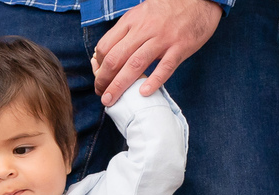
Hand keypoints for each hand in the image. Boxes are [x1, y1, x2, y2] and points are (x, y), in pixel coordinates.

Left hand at [93, 0, 221, 106]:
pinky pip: (165, 67)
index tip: (99, 77)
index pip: (106, 46)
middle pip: (116, 58)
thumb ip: (126, 32)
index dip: (98, 65)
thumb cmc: (168, 10)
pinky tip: (143, 93)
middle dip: (103, 80)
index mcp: (132, 21)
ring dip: (119, 85)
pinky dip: (153, 81)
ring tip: (111, 99)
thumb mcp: (142, 14)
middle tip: (101, 94)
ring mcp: (163, 38)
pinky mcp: (181, 47)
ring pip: (135, 65)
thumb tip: (106, 55)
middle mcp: (144, 29)